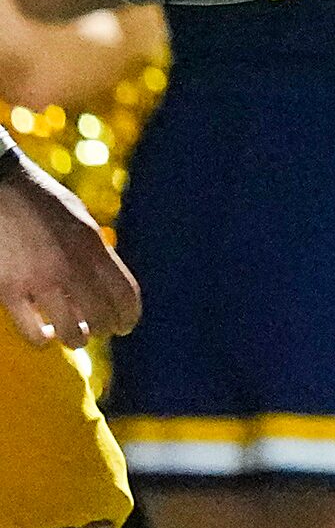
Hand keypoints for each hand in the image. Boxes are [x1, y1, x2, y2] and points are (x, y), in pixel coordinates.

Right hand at [0, 148, 138, 348]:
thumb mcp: (79, 220)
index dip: (129, 317)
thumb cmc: (40, 202)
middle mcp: (72, 267)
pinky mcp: (9, 290)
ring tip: (74, 338)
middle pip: (102, 317)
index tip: (125, 327)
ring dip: (76, 340)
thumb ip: (94, 251)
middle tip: (99, 331)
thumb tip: (106, 283)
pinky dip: (42, 339)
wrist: (1, 187)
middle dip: (104, 329)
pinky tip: (44, 335)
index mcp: (94, 246)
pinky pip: (33, 332)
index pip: (124, 295)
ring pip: (72, 332)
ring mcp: (40, 281)